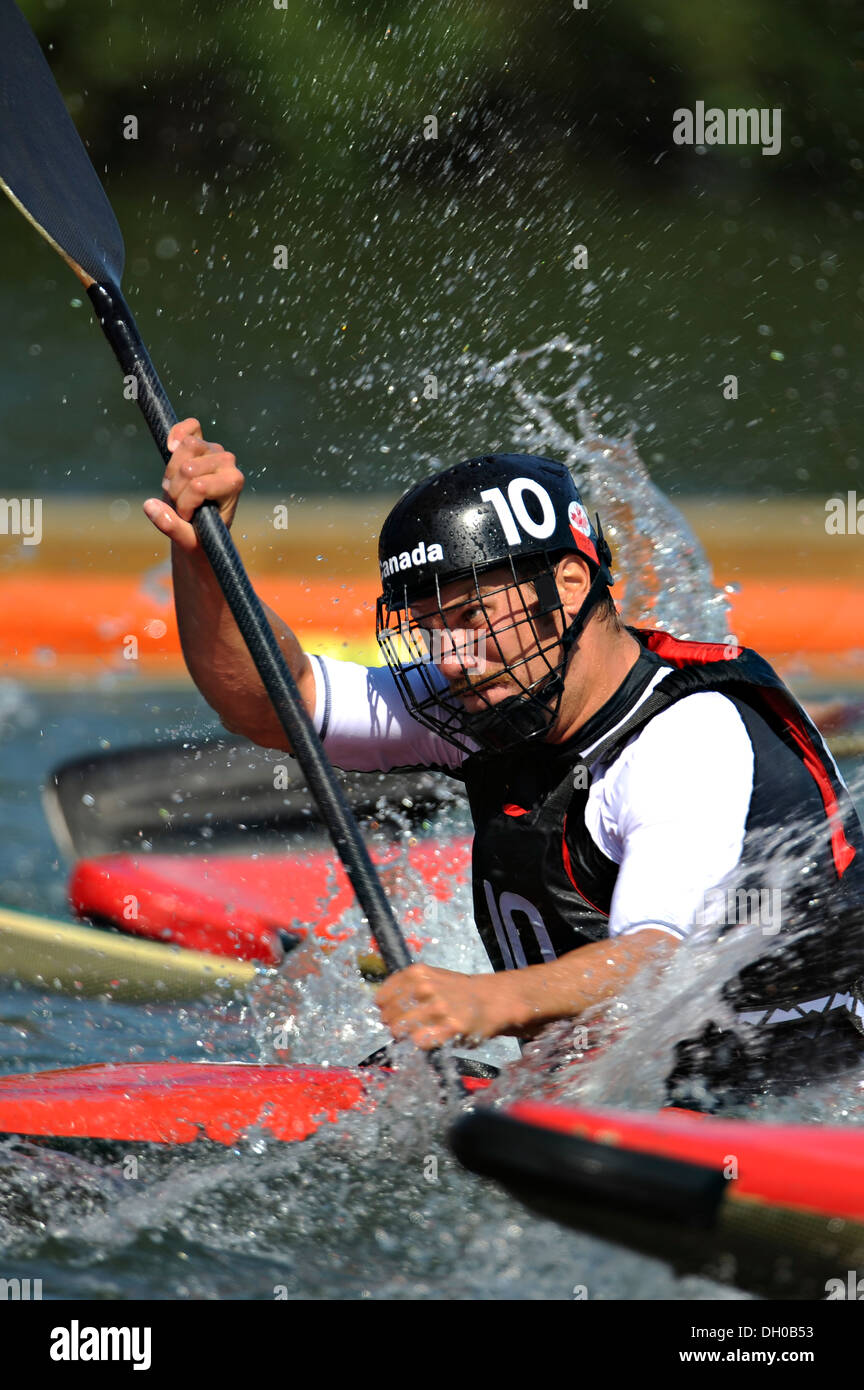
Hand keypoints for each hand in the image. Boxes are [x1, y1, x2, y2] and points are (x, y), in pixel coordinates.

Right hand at [142, 417, 244, 552]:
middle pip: (187, 468)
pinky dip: (177, 434)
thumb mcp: (187, 539)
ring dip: (171, 473)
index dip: (185, 503)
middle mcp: (228, 462)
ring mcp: (215, 450)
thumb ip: (171, 526)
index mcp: (233, 483)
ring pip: (184, 448)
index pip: (199, 486)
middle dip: (177, 490)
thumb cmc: (200, 534)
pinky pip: (190, 427)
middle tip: (180, 504)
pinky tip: (171, 447)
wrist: (201, 525)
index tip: (187, 517)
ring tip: (177, 488)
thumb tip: (149, 505)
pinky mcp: (202, 442)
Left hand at [375, 963, 520, 1050]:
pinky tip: (431, 1037)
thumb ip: (405, 987)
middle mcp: (426, 987)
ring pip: (400, 1031)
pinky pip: (420, 1043)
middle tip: (405, 1028)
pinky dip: (421, 1043)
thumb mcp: (430, 977)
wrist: (491, 1000)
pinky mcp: (450, 1028)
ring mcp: (438, 1008)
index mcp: (417, 973)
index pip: (382, 998)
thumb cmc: (455, 991)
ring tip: (417, 1033)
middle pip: (389, 1017)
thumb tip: (380, 1007)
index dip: (384, 1010)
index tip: (391, 1015)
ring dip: (405, 1036)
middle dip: (393, 1025)